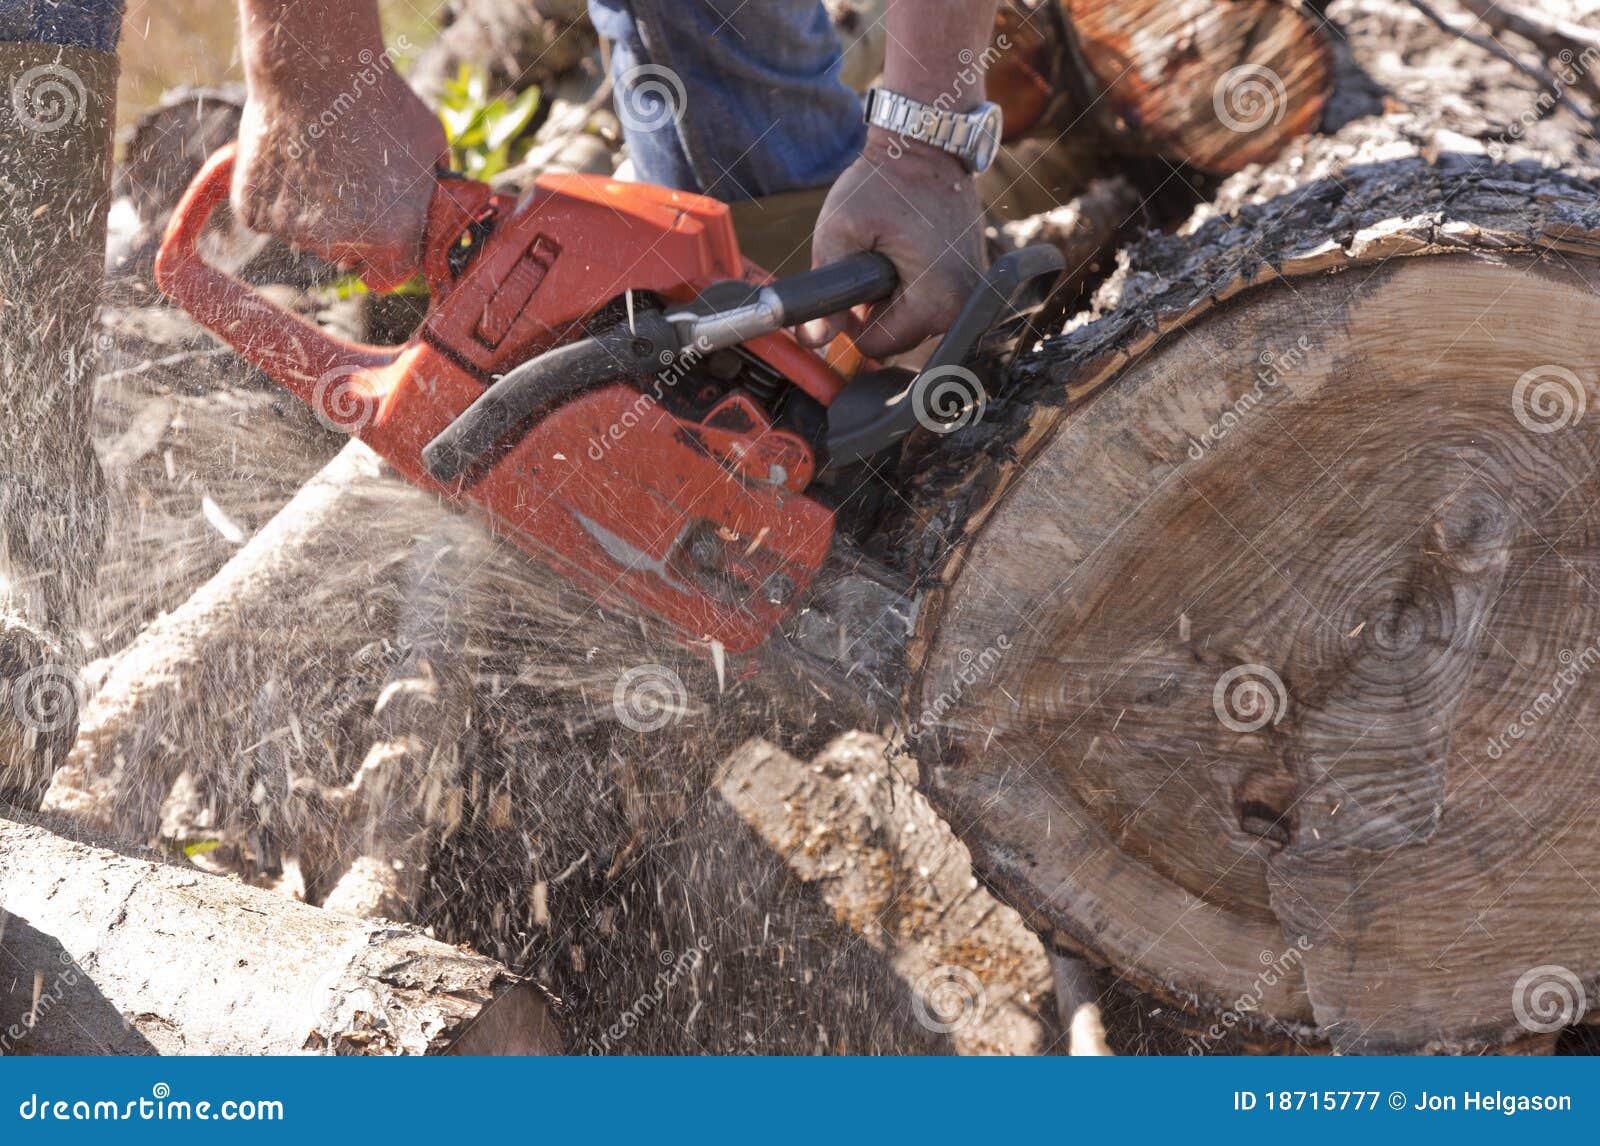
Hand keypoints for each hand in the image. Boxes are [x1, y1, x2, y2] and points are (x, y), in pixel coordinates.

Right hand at [232, 65, 446, 288]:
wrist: (316, 68)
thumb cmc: (383, 105)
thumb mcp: (433, 149)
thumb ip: (435, 191)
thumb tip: (444, 207)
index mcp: (392, 240)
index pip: (390, 276)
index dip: (389, 254)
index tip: (385, 231)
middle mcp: (340, 245)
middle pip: (346, 256)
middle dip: (350, 231)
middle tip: (350, 182)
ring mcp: (292, 231)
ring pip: (306, 236)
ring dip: (312, 212)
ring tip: (320, 160)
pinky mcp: (253, 212)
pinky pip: (268, 216)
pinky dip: (276, 196)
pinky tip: (289, 158)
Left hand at [800, 132, 985, 358]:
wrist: (926, 144)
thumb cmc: (884, 182)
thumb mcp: (839, 232)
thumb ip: (823, 293)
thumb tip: (811, 340)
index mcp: (938, 300)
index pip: (877, 344)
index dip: (852, 318)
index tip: (852, 277)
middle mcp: (965, 304)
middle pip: (897, 337)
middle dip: (875, 308)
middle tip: (872, 257)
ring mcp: (973, 291)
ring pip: (912, 322)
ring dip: (892, 297)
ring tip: (891, 249)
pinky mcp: (973, 279)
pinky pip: (930, 302)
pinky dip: (912, 285)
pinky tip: (909, 249)